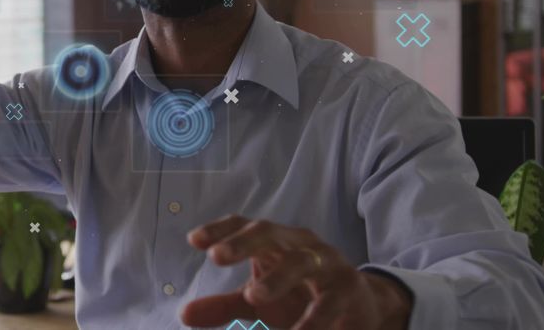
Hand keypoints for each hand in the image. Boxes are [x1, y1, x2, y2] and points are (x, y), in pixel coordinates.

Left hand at [181, 216, 411, 329]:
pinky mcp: (349, 288)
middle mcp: (299, 243)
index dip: (220, 229)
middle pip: (269, 232)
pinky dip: (313, 318)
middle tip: (218, 257)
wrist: (359, 308)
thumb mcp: (259, 301)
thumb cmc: (299, 297)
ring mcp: (326, 262)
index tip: (194, 240)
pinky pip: (329, 301)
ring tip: (253, 295)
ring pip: (301, 262)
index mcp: (274, 241)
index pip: (244, 225)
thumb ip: (224, 306)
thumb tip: (184, 315)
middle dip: (243, 242)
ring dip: (278, 278)